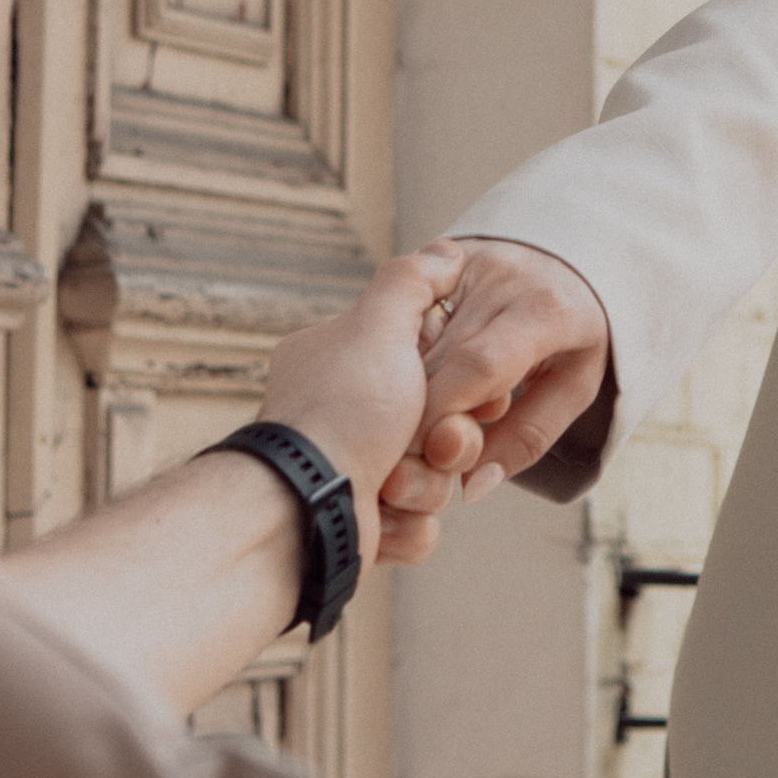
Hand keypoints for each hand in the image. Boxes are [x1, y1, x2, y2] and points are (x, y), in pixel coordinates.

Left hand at [257, 242, 486, 567]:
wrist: (306, 507)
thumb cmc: (340, 413)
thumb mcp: (377, 327)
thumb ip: (411, 283)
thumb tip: (444, 251)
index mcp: (344, 362)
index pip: (427, 359)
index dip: (458, 378)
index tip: (470, 388)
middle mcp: (346, 415)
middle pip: (440, 424)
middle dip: (446, 442)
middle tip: (435, 442)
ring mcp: (354, 470)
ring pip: (435, 477)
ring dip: (426, 485)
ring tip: (391, 484)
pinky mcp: (365, 522)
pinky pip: (419, 525)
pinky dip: (408, 526)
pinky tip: (382, 515)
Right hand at [417, 237, 612, 496]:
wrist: (574, 255)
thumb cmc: (577, 333)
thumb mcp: (575, 386)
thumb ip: (528, 437)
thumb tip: (471, 487)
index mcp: (546, 310)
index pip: (482, 365)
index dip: (447, 413)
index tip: (429, 456)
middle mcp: (502, 277)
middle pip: (440, 354)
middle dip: (416, 413)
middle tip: (408, 456)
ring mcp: (464, 261)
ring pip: (412, 336)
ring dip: (400, 389)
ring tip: (401, 424)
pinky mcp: (435, 257)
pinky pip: (404, 315)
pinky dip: (397, 357)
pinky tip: (398, 383)